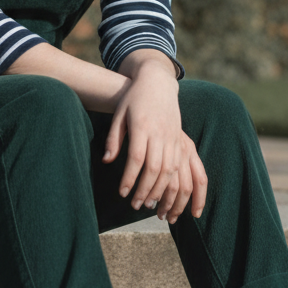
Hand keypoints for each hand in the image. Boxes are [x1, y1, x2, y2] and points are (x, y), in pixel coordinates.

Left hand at [103, 57, 206, 222]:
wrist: (157, 82)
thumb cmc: (133, 98)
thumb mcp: (119, 115)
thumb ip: (114, 139)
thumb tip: (106, 161)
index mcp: (142, 126)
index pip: (136, 158)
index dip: (130, 178)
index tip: (122, 193)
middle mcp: (159, 132)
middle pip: (155, 167)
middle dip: (145, 189)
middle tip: (135, 205)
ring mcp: (173, 136)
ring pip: (170, 169)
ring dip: (161, 189)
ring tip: (149, 204)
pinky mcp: (181, 139)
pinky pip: (181, 165)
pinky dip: (174, 181)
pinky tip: (166, 192)